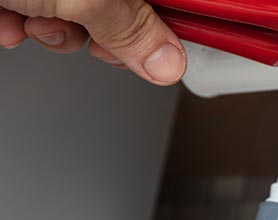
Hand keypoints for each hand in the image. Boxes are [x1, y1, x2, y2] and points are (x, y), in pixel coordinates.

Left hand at [0, 0, 185, 84]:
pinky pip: (41, 14)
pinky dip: (24, 25)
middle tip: (88, 34)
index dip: (167, 29)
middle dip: (101, 34)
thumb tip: (170, 63)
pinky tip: (10, 18)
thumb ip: (130, 27)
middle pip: (126, 13)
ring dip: (55, 32)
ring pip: (80, 20)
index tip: (159, 56)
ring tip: (34, 19)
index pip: (168, 4)